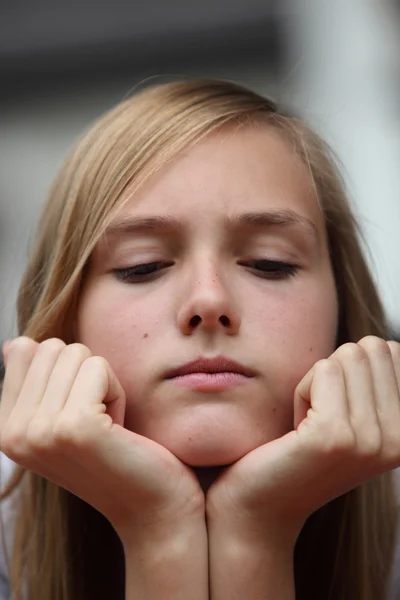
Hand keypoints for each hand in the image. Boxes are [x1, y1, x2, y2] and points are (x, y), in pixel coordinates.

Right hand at [0, 337, 203, 542]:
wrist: (152, 506)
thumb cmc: (114, 454)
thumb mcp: (63, 417)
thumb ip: (37, 382)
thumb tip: (14, 343)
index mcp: (5, 428)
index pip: (24, 349)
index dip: (64, 369)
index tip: (78, 409)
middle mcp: (14, 432)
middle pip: (53, 347)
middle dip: (86, 374)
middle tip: (97, 419)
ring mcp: (40, 431)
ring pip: (77, 353)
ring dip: (103, 383)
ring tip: (107, 425)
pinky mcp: (75, 427)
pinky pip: (99, 367)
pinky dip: (117, 392)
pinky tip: (118, 429)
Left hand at [207, 336, 399, 544]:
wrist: (263, 506)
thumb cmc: (301, 453)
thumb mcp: (354, 419)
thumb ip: (374, 384)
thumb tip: (379, 343)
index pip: (392, 351)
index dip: (354, 370)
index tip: (339, 411)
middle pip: (370, 349)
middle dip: (336, 372)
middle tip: (321, 415)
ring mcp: (371, 440)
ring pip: (346, 356)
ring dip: (317, 383)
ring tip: (309, 424)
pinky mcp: (335, 436)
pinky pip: (322, 371)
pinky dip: (302, 391)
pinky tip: (298, 429)